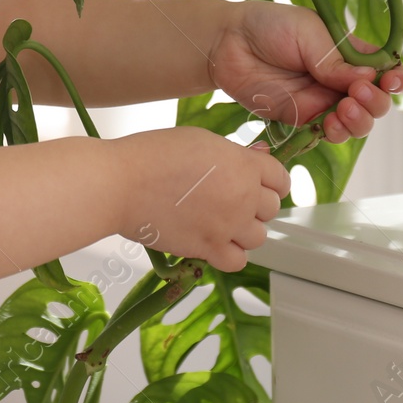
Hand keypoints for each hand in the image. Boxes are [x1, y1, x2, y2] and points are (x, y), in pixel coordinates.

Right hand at [114, 127, 291, 273]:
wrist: (121, 184)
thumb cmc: (152, 155)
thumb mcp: (200, 140)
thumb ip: (234, 154)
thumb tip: (257, 158)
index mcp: (243, 165)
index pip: (281, 179)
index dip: (270, 181)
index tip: (258, 184)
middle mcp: (243, 196)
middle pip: (271, 209)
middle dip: (254, 205)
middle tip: (230, 199)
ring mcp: (228, 225)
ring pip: (258, 237)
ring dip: (242, 230)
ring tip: (219, 221)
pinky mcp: (209, 249)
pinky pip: (238, 261)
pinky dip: (230, 254)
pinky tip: (214, 241)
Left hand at [207, 0, 402, 143]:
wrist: (228, 42)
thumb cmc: (269, 25)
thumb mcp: (308, 32)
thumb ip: (335, 59)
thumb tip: (368, 78)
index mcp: (349, 52)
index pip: (384, 69)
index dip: (395, 79)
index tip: (393, 81)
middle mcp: (341, 79)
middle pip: (376, 100)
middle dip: (376, 101)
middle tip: (358, 92)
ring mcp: (323, 100)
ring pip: (357, 121)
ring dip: (360, 120)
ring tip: (346, 108)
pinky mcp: (302, 117)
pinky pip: (329, 132)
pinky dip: (338, 132)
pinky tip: (332, 123)